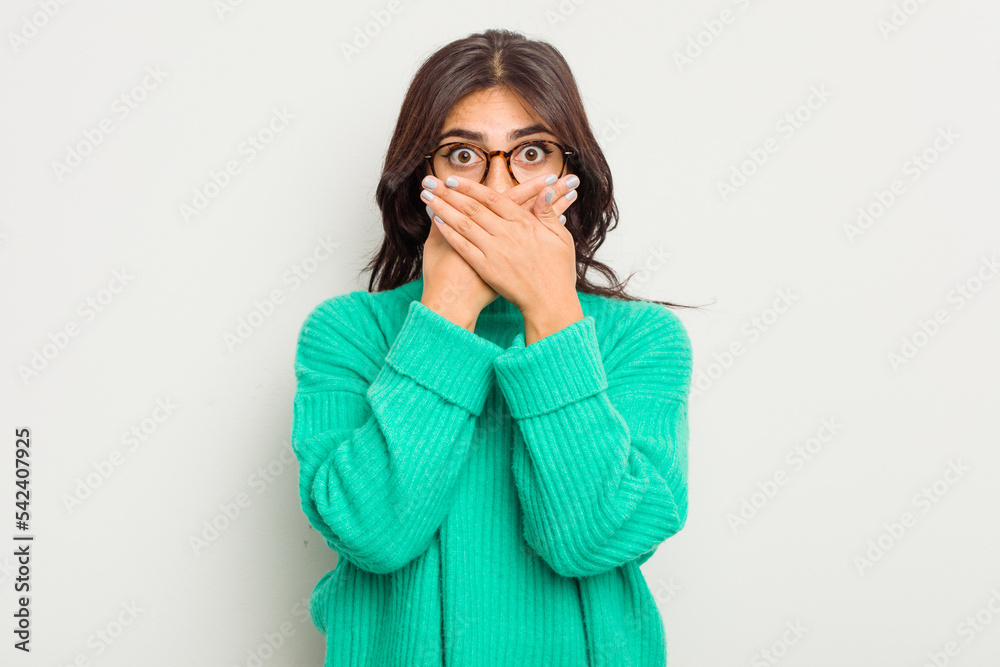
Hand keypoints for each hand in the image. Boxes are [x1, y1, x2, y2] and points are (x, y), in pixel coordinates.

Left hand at [419, 171, 582, 338]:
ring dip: (443, 209)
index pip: (491, 198)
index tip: (453, 179)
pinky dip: (449, 233)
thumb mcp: (560, 238)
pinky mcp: (486, 268)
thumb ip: (547, 213)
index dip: (470, 187)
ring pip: (463, 224)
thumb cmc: (557, 272)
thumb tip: (545, 191)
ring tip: (427, 198)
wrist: (549, 302)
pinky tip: (437, 222)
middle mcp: (506, 233)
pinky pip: (463, 246)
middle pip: (472, 207)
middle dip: (449, 193)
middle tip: (430, 182)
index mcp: (524, 223)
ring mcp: (494, 250)